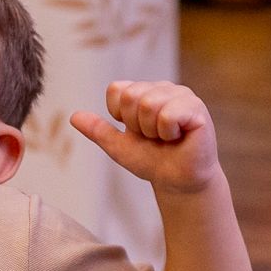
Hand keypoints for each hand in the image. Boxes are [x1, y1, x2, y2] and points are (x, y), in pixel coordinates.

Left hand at [70, 81, 221, 194]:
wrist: (177, 182)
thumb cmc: (152, 162)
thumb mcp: (118, 147)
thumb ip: (98, 130)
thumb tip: (74, 117)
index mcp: (144, 92)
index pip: (116, 89)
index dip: (119, 115)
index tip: (135, 131)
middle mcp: (163, 88)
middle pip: (131, 96)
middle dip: (136, 125)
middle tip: (153, 137)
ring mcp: (181, 95)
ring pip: (148, 104)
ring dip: (152, 131)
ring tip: (166, 138)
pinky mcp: (196, 107)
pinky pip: (168, 114)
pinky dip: (167, 132)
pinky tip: (179, 137)